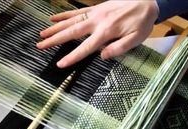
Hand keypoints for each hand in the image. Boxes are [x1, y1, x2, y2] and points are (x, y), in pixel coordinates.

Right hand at [37, 1, 158, 67]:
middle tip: (40, 45)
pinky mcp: (95, 8)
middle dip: (55, 40)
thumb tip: (101, 56)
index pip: (85, 47)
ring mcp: (95, 14)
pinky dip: (64, 15)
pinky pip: (77, 11)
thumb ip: (118, 48)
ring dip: (55, 28)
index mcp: (106, 32)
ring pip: (71, 21)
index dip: (72, 56)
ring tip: (42, 34)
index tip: (59, 63)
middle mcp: (97, 22)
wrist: (147, 1)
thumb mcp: (136, 38)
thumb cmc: (142, 22)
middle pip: (71, 32)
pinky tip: (54, 17)